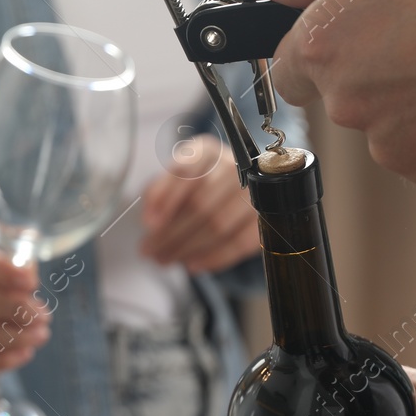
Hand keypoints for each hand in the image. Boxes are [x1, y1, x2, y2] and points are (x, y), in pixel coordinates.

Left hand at [140, 135, 262, 273]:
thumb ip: (156, 195)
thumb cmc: (194, 187)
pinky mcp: (266, 217)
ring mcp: (255, 191)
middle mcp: (234, 165)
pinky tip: (193, 264)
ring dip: (188, 248)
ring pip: (219, 225)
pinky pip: (240, 242)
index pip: (185, 172)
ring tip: (166, 259)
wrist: (232, 192)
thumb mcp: (170, 182)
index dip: (165, 200)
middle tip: (151, 251)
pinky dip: (214, 257)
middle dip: (171, 233)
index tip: (149, 225)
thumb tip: (151, 222)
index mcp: (207, 151)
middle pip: (200, 204)